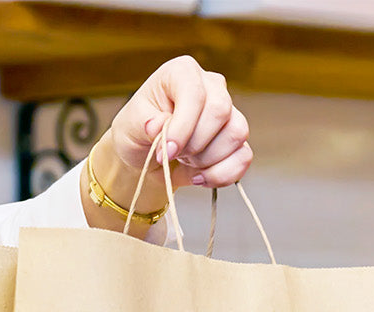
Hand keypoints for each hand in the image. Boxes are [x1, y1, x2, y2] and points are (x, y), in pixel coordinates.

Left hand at [84, 56, 251, 231]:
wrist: (149, 155)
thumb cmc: (139, 132)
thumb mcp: (130, 125)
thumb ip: (145, 123)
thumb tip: (158, 127)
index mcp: (183, 72)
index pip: (195, 94)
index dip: (183, 127)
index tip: (166, 152)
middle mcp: (211, 87)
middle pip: (221, 112)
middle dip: (195, 144)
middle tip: (175, 156)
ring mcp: (228, 113)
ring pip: (236, 135)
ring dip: (208, 160)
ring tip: (186, 162)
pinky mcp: (237, 140)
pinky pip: (243, 157)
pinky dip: (221, 174)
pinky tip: (200, 176)